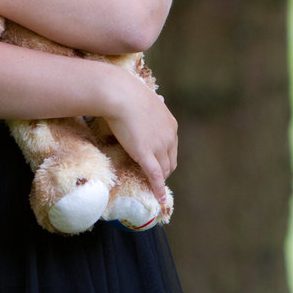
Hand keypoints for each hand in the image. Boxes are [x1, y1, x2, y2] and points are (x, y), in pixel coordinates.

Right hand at [101, 73, 177, 203]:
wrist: (120, 95)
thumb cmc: (129, 93)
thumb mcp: (148, 98)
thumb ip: (155, 104)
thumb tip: (160, 98)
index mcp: (171, 125)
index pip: (172, 149)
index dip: (165, 158)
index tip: (159, 164)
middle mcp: (169, 137)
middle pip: (170, 162)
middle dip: (164, 171)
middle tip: (154, 178)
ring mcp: (159, 146)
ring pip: (163, 170)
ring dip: (159, 180)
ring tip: (153, 189)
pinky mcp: (146, 154)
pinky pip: (155, 176)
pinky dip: (158, 189)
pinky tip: (159, 199)